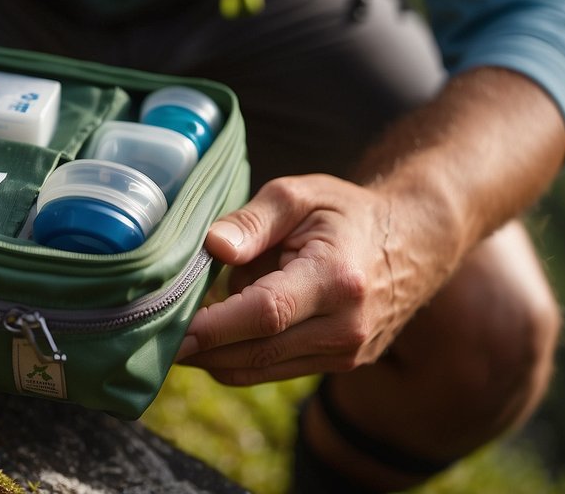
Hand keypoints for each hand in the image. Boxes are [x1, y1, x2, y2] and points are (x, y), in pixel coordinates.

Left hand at [176, 174, 456, 384]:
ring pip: (260, 369)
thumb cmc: (345, 212)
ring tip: (177, 330)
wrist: (414, 242)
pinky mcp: (340, 365)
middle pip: (257, 351)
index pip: (265, 314)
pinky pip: (274, 370)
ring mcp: (346, 354)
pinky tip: (215, 332)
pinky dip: (238, 356)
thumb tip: (212, 248)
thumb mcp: (299, 194)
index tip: (169, 328)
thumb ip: (251, 220)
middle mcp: (345, 327)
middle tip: (151, 334)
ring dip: (214, 356)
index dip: (213, 327)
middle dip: (200, 349)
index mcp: (337, 279)